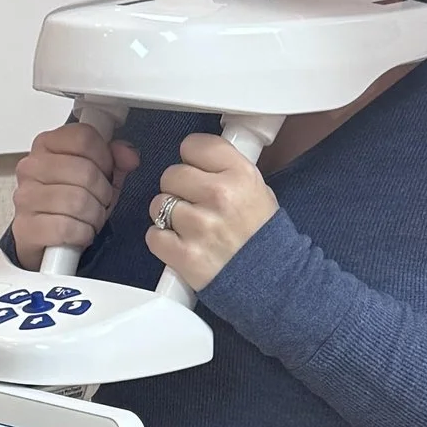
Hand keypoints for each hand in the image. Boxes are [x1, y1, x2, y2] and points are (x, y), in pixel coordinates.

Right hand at [10, 120, 137, 268]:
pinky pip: (67, 228)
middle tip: (99, 202)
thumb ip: (115, 160)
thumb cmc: (68, 206)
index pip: (84, 137)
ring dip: (94, 217)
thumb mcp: (98, 177)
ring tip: (89, 219)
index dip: (105, 158)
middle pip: (86, 171)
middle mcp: (32, 167)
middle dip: (103, 193)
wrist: (44, 240)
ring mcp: (26, 197)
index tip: (105, 171)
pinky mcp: (26, 228)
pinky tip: (78, 233)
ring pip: (78, 202)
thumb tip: (128, 156)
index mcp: (47, 145)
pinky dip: (82, 235)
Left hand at [145, 132, 277, 291]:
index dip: (191, 159)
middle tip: (194, 204)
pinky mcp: (185, 255)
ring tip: (189, 226)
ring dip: (167, 215)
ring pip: (158, 204)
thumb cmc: (262, 237)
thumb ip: (227, 169)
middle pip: (171, 174)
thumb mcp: (257, 190)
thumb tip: (196, 158)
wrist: (273, 282)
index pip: (194, 145)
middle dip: (178, 188)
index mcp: (240, 174)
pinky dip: (162, 241)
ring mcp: (200, 226)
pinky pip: (154, 235)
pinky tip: (180, 244)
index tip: (196, 170)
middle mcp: (219, 195)